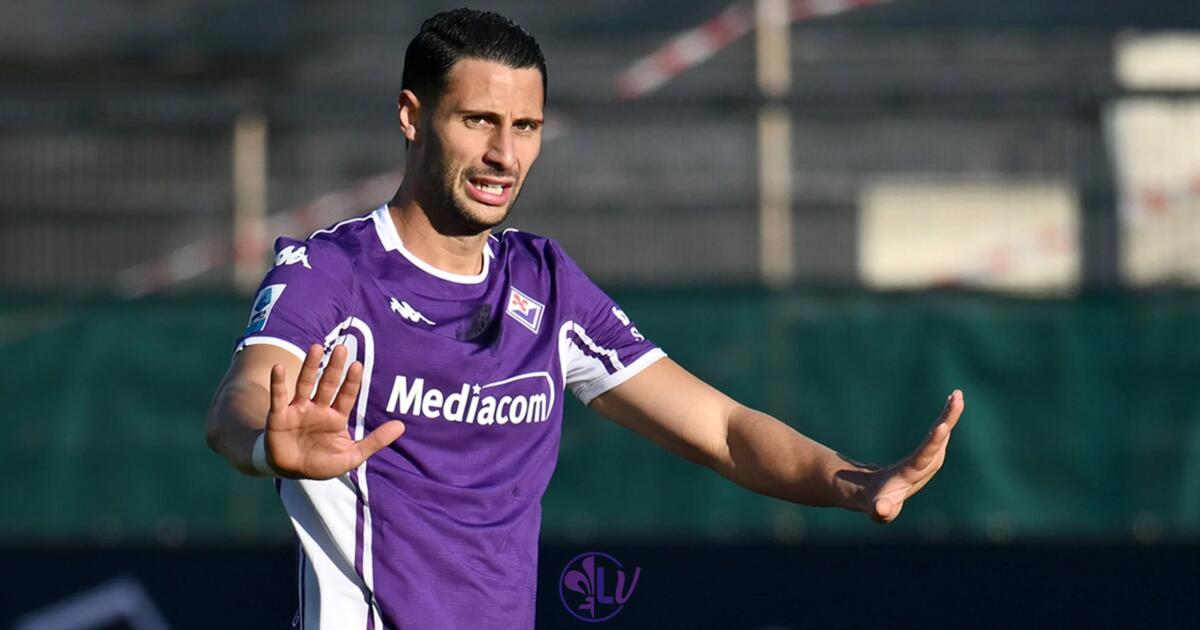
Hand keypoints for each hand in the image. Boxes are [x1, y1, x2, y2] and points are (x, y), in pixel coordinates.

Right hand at [264, 344, 405, 478]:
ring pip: (305, 384)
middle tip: (341, 348)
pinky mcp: (279, 416)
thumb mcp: (351, 456)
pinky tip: (279, 368)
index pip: (346, 395)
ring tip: (316, 348)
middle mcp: (318, 409)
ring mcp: (298, 410)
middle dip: (335, 367)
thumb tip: (402, 426)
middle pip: (328, 384)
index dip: (352, 381)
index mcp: (336, 417)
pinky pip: (278, 397)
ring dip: (310, 367)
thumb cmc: (322, 464)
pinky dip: (278, 383)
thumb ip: (375, 441)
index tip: (358, 365)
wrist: (290, 472)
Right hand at [847, 390, 964, 522]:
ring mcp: (929, 459)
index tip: (941, 427)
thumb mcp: (877, 508)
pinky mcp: (928, 452)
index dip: (933, 443)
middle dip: (948, 421)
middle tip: (957, 399)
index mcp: (911, 476)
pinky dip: (945, 417)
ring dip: (950, 414)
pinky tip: (951, 401)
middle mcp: (925, 466)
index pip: (924, 458)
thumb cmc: (879, 503)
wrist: (884, 500)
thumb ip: (880, 510)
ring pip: (943, 434)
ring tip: (957, 394)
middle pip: (939, 441)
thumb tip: (880, 510)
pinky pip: (940, 432)